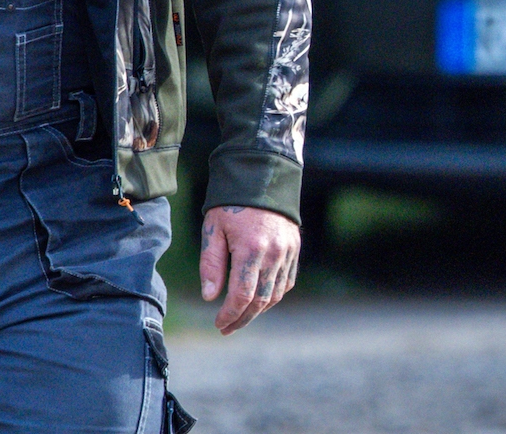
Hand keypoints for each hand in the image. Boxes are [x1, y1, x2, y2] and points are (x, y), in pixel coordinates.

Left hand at [198, 205, 299, 333]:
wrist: (262, 177)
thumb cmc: (232, 204)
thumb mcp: (214, 230)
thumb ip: (212, 264)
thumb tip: (210, 297)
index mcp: (251, 249)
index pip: (242, 295)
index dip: (230, 314)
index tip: (218, 324)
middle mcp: (274, 253)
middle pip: (261, 300)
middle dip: (242, 318)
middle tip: (227, 327)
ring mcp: (288, 251)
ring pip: (276, 294)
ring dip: (258, 310)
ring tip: (241, 316)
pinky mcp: (294, 248)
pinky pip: (287, 282)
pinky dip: (274, 295)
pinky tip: (259, 299)